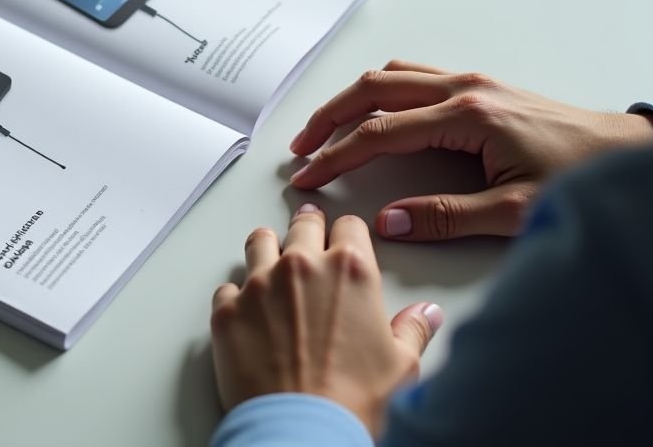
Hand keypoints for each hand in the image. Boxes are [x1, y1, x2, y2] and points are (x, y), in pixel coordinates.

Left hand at [210, 205, 441, 435]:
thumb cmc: (352, 401)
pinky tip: (246, 311)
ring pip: (259, 243)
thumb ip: (412, 330)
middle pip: (302, 226)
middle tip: (307, 231)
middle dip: (307, 228)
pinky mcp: (227, 311)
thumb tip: (425, 315)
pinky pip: (227, 289)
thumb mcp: (401, 366)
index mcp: (350, 271)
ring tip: (270, 258)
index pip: (350, 227)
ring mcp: (259, 285)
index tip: (344, 238)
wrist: (302, 430)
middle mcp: (302, 267)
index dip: (348, 234)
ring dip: (267, 248)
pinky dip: (236, 297)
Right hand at [289, 60, 652, 239]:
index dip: (336, 156)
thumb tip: (389, 221)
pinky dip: (379, 91)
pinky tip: (371, 112)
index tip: (308, 176)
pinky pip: (412, 76)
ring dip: (350, 100)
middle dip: (329, 118)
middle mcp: (464, 89)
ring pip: (390, 76)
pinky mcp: (479, 88)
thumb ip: (446, 216)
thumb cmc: (579, 177)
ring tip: (324, 130)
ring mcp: (471, 83)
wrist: (626, 152)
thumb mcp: (514, 211)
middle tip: (300, 148)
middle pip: (373, 90)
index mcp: (466, 115)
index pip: (380, 132)